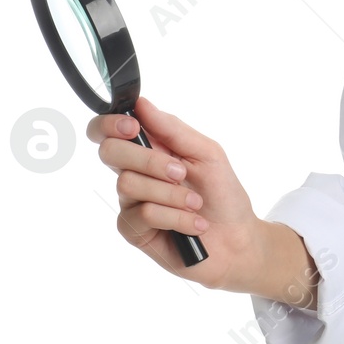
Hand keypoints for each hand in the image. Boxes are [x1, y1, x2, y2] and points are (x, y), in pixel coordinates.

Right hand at [88, 96, 266, 294]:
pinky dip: (176, 217)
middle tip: (180, 172)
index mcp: (149, 150)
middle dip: (149, 159)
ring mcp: (131, 203)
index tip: (132, 127)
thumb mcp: (207, 154)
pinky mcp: (133, 231)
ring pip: (129, 184)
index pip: (107, 131)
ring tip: (196, 203)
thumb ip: (173, 129)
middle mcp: (134, 173)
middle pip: (110, 152)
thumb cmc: (223, 194)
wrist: (237, 239)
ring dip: (172, 193)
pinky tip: (195, 225)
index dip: (109, 124)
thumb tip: (142, 103)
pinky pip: (144, 214)